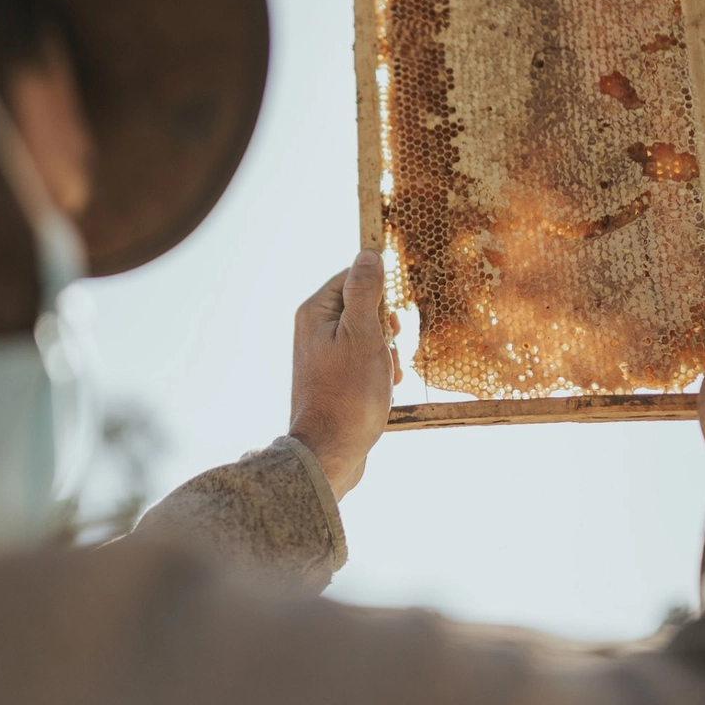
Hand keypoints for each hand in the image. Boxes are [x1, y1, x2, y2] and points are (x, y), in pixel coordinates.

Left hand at [289, 251, 396, 499]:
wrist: (332, 451)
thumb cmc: (349, 394)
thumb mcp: (363, 335)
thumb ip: (365, 293)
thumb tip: (368, 253)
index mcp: (315, 313)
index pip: (352, 278)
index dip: (379, 294)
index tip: (391, 319)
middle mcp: (314, 331)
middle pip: (362, 307)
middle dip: (385, 328)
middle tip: (390, 349)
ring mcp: (323, 356)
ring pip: (368, 336)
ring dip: (387, 352)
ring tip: (388, 375)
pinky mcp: (334, 379)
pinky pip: (364, 360)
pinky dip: (380, 370)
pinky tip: (385, 388)